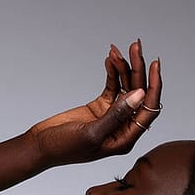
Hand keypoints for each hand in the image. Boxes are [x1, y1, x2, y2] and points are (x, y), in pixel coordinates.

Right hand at [27, 38, 162, 165]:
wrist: (41, 145)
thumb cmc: (64, 147)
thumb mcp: (92, 132)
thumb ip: (117, 115)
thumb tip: (140, 95)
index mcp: (125, 138)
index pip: (148, 110)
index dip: (154, 86)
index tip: (154, 64)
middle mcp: (122, 126)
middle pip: (138, 94)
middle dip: (138, 69)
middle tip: (135, 46)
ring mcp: (111, 115)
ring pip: (126, 87)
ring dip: (124, 67)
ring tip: (118, 49)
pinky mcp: (100, 107)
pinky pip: (112, 86)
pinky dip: (112, 72)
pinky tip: (110, 58)